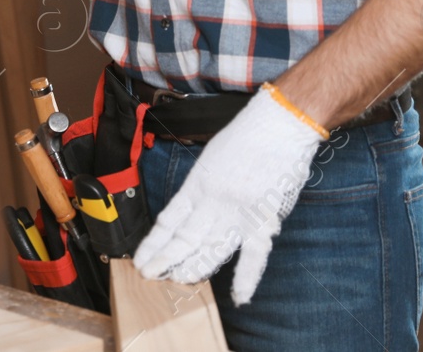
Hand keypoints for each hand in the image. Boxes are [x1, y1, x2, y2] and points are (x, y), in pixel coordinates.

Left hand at [132, 86, 325, 304]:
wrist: (280, 125)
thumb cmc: (246, 136)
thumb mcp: (210, 157)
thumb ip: (202, 187)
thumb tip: (194, 210)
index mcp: (197, 185)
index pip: (168, 221)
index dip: (154, 243)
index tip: (141, 258)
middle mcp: (213, 202)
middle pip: (185, 239)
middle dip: (165, 260)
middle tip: (150, 275)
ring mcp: (238, 213)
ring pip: (211, 250)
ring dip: (193, 268)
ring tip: (177, 280)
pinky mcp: (264, 219)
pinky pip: (254, 255)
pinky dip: (246, 277)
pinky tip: (238, 296)